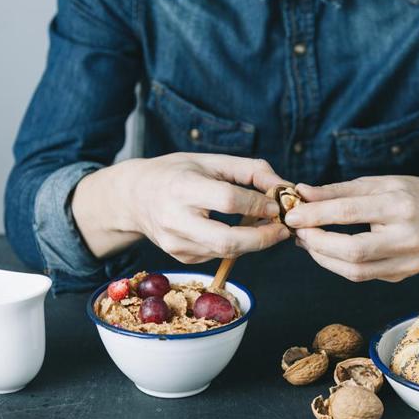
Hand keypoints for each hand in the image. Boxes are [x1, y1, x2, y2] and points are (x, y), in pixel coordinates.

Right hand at [72, 153, 290, 261]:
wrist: (134, 196)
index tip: (276, 204)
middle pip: (227, 241)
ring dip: (254, 243)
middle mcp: (174, 219)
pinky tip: (242, 232)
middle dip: (262, 239)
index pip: (228, 200)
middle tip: (283, 230)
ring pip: (225, 253)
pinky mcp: (180, 257)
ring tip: (268, 228)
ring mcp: (175, 244)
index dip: (257, 204)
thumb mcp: (211, 161)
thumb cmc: (177, 172)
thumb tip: (283, 187)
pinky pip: (217, 255)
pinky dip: (236, 246)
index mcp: (182, 187)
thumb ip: (250, 171)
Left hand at [285, 176, 418, 282]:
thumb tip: (302, 193)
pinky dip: (338, 265)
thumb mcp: (379, 183)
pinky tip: (325, 251)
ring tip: (307, 241)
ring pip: (355, 271)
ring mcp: (407, 262)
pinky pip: (362, 276)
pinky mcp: (403, 276)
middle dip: (317, 243)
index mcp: (400, 206)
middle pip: (352, 251)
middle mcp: (407, 237)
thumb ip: (338, 191)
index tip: (292, 215)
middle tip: (298, 232)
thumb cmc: (412, 195)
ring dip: (323, 258)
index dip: (316, 215)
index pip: (349, 213)